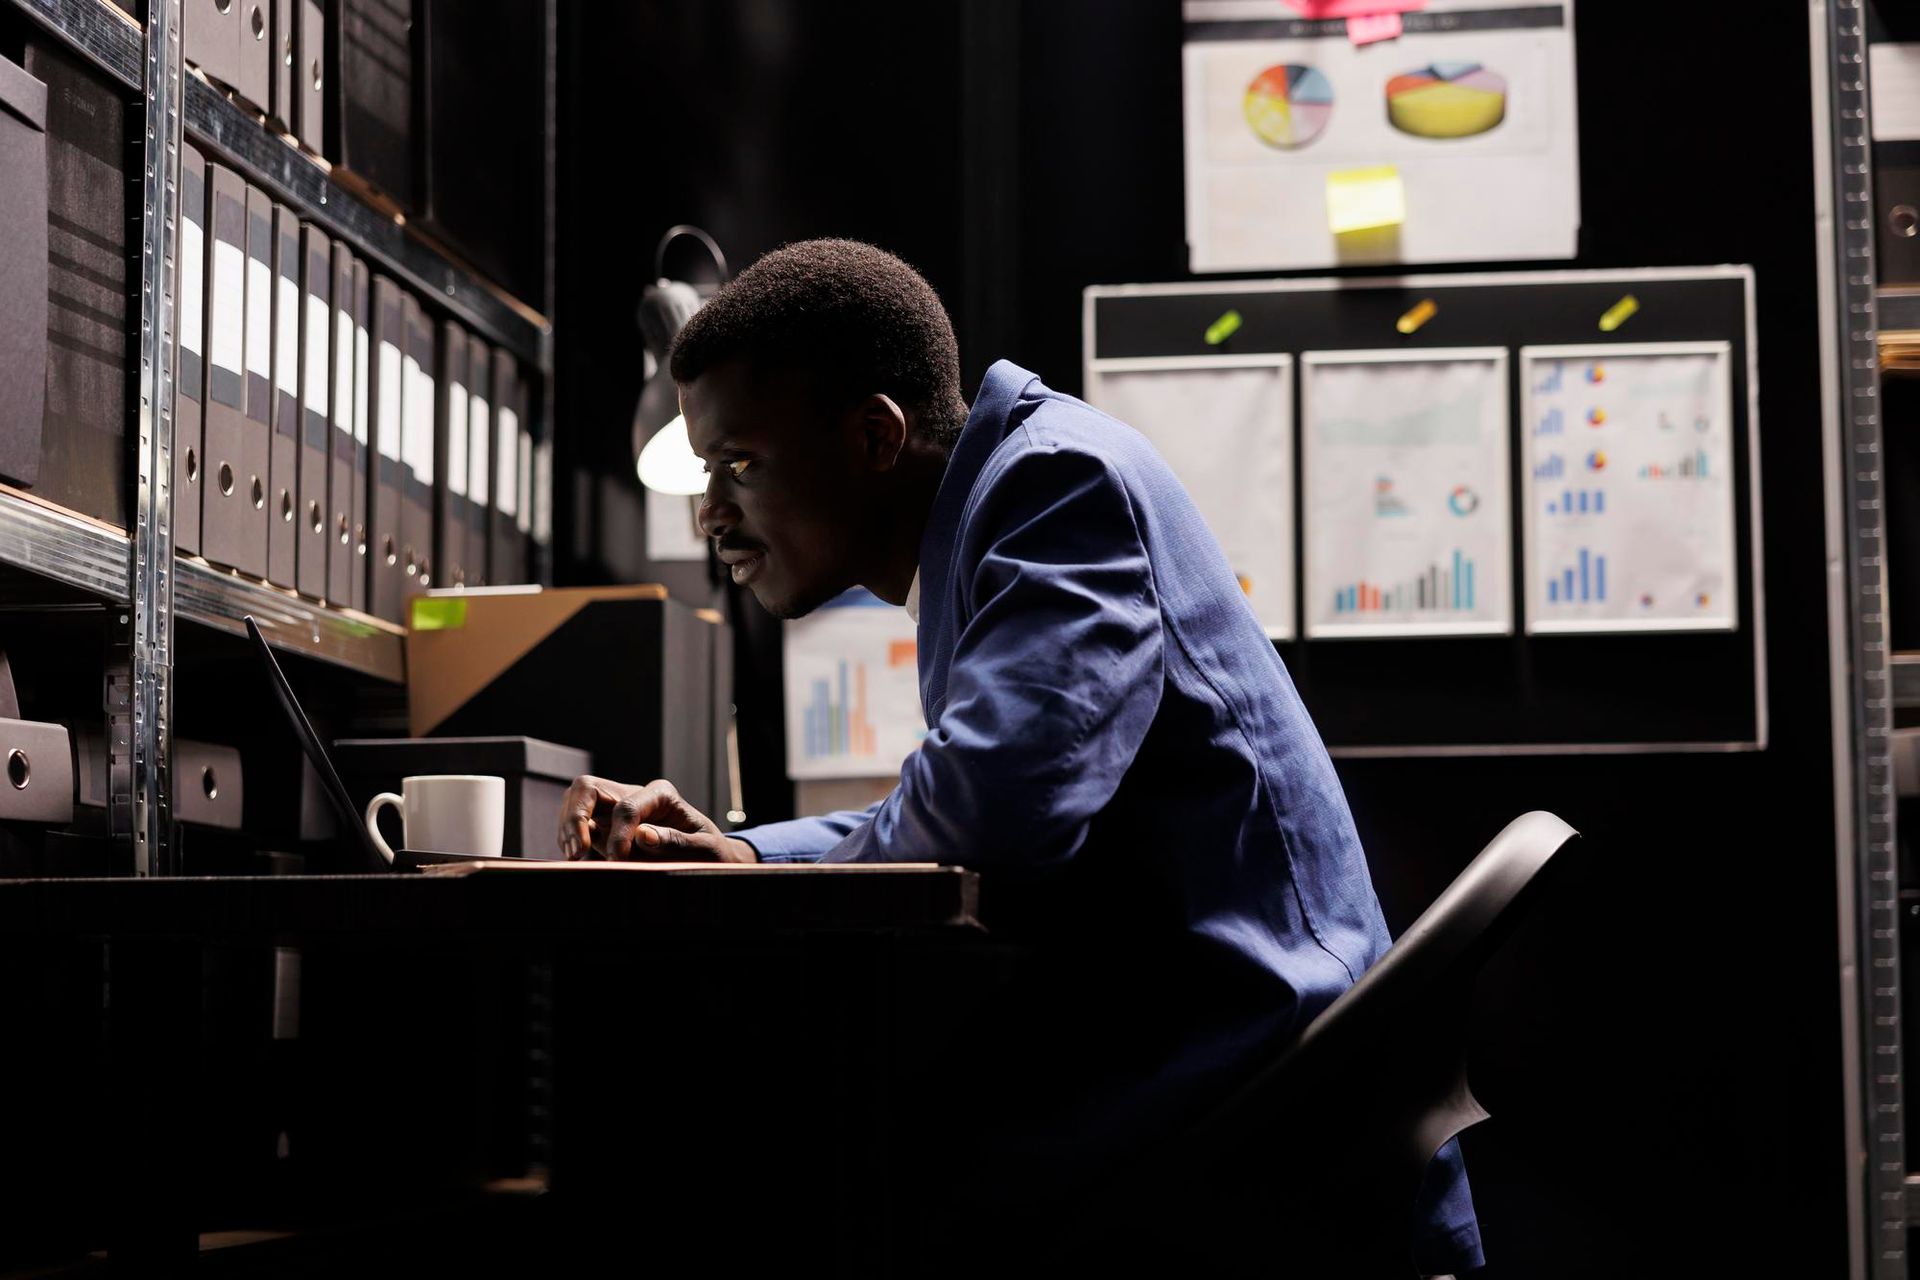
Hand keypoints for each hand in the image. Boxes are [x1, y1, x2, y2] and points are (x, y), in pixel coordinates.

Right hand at [558, 775, 756, 862]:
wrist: (708, 858)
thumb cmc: (710, 852)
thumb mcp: (705, 849)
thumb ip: (676, 841)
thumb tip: (642, 836)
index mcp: (660, 794)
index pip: (627, 806)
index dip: (619, 835)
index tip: (619, 861)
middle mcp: (634, 795)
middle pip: (588, 788)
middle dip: (575, 817)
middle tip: (577, 852)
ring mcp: (615, 809)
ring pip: (576, 801)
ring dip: (567, 826)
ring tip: (572, 856)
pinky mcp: (605, 827)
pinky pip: (577, 823)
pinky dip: (569, 837)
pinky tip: (574, 856)